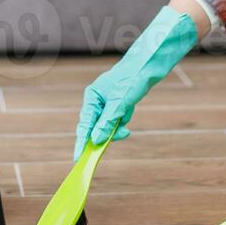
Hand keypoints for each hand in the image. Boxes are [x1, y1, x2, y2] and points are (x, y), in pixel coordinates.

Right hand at [74, 7, 199, 160]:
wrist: (148, 66)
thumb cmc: (131, 80)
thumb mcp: (120, 103)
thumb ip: (107, 122)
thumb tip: (97, 140)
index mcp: (91, 97)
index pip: (84, 125)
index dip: (81, 142)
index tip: (78, 159)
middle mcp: (96, 100)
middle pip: (94, 126)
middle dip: (103, 135)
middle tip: (104, 149)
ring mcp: (107, 102)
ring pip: (107, 125)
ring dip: (116, 127)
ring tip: (125, 122)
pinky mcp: (117, 104)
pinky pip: (117, 119)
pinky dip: (123, 120)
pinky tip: (129, 111)